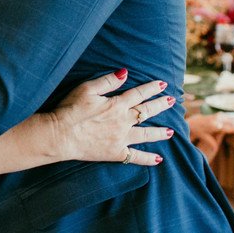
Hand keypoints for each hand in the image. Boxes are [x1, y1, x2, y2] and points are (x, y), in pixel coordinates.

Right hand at [46, 70, 174, 165]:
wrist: (61, 135)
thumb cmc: (70, 110)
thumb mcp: (87, 89)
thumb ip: (108, 81)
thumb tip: (125, 73)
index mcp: (117, 104)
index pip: (139, 93)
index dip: (152, 88)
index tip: (163, 84)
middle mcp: (123, 121)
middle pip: (147, 112)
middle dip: (161, 105)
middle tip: (173, 101)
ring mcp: (121, 138)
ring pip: (146, 134)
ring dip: (160, 132)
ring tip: (171, 131)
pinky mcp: (116, 153)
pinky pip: (136, 157)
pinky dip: (148, 159)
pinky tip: (159, 160)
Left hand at [187, 113, 233, 161]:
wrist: (196, 121)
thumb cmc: (200, 131)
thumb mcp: (204, 137)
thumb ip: (211, 143)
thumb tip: (215, 149)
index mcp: (213, 125)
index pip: (225, 127)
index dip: (233, 128)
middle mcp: (217, 119)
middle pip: (232, 123)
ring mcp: (220, 116)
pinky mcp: (222, 115)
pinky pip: (232, 118)